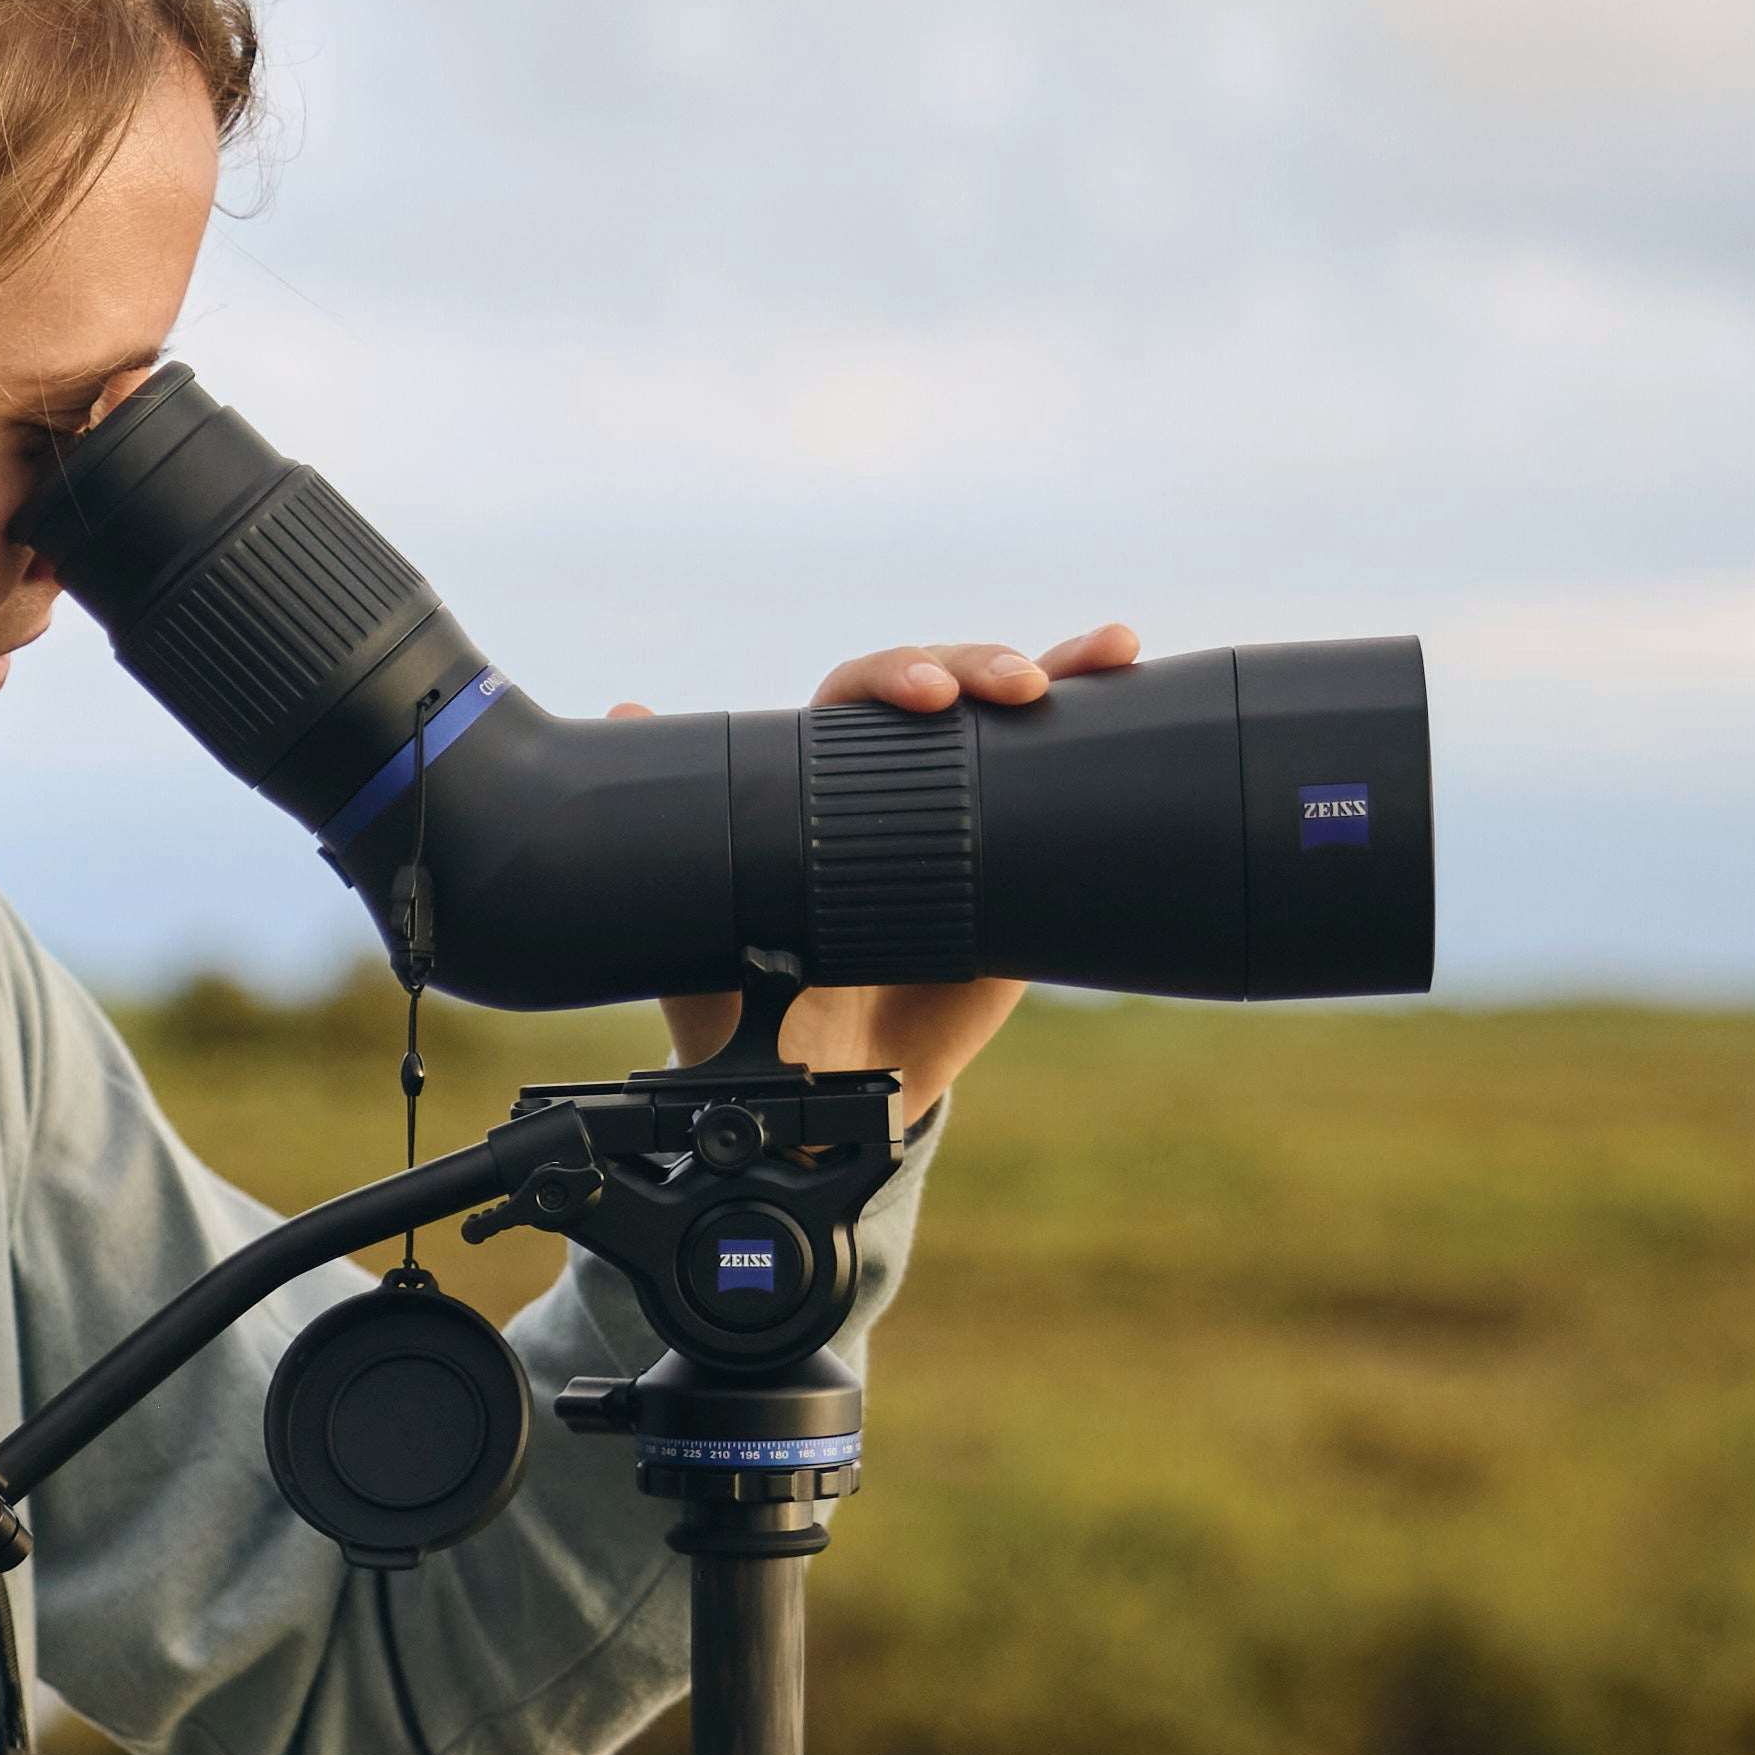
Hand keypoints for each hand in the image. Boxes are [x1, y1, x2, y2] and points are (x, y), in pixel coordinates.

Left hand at [655, 623, 1148, 1117]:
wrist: (831, 1100)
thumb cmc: (754, 1017)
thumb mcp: (700, 947)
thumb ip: (664, 856)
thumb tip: (624, 720)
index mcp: (814, 793)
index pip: (850, 704)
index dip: (889, 679)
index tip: (923, 694)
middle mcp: (890, 789)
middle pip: (940, 690)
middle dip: (978, 667)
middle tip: (1012, 686)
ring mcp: (962, 813)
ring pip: (1007, 716)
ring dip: (1058, 664)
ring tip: (1104, 654)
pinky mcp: (1021, 855)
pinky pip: (1063, 781)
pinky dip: (1100, 718)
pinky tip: (1130, 674)